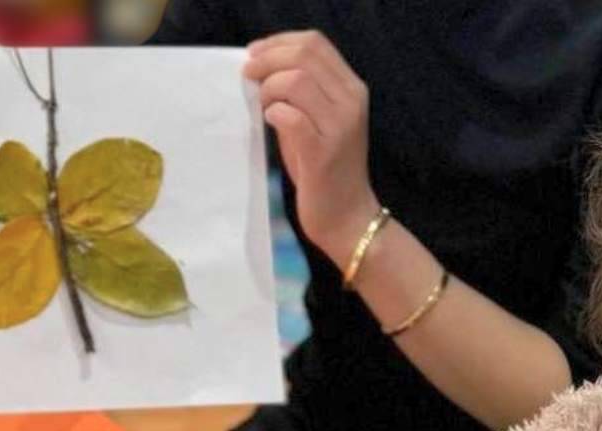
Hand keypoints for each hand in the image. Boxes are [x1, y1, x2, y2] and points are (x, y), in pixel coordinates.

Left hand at [243, 31, 378, 265]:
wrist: (347, 218)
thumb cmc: (326, 170)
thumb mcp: (319, 121)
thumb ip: (300, 92)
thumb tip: (261, 66)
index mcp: (353, 89)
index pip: (315, 43)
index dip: (279, 42)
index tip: (255, 55)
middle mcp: (351, 102)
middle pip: (304, 55)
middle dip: (267, 60)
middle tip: (248, 77)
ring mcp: (340, 126)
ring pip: (295, 81)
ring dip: (268, 89)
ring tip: (263, 106)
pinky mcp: (323, 151)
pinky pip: (290, 115)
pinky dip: (273, 113)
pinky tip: (270, 123)